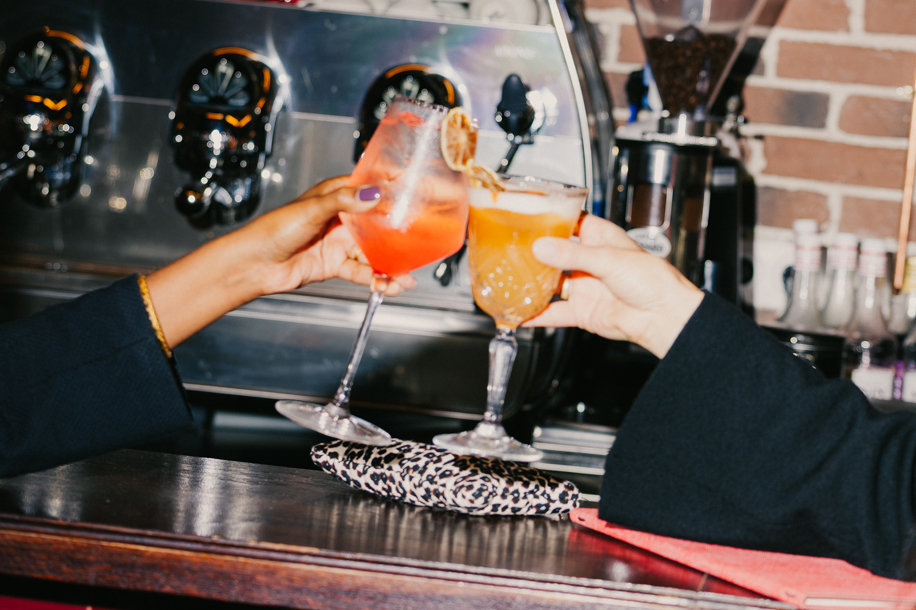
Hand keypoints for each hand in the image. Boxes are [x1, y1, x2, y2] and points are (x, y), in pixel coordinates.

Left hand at [234, 176, 414, 295]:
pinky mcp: (334, 264)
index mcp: (334, 196)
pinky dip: (376, 280)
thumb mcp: (312, 210)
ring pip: (372, 253)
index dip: (390, 195)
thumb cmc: (274, 230)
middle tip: (417, 248)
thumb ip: (343, 202)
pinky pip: (361, 272)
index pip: (368, 191)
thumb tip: (372, 194)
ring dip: (389, 265)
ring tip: (406, 277)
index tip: (413, 200)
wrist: (254, 264)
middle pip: (376, 226)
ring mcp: (338, 243)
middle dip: (397, 238)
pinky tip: (388, 286)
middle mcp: (339, 219)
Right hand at [523, 214, 702, 358]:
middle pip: (553, 254)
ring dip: (531, 284)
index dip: (548, 219)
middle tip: (508, 250)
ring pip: (550, 283)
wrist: (664, 317)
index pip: (568, 222)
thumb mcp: (609, 260)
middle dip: (532, 253)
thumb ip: (572, 255)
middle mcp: (588, 261)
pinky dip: (536, 315)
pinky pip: (553, 313)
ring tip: (508, 281)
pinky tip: (520, 315)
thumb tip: (542, 247)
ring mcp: (584, 286)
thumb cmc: (653, 281)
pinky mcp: (581, 311)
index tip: (524, 217)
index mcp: (599, 238)